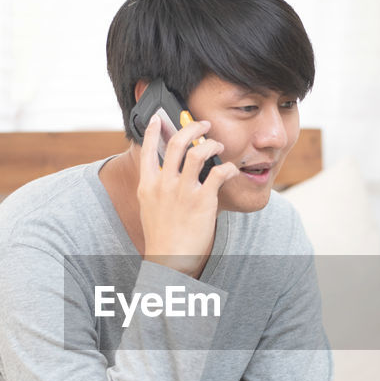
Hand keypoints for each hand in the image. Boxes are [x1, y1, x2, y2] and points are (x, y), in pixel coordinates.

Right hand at [137, 115, 240, 279]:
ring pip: (198, 152)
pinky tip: (231, 170)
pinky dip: (228, 168)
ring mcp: (182, 191)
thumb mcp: (150, 209)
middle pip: (177, 142)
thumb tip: (165, 173)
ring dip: (211, 144)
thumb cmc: (162, 237)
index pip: (148, 149)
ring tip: (218, 146)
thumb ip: (156, 189)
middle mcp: (164, 184)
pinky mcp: (202, 201)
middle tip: (204, 125)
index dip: (155, 130)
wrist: (169, 261)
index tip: (159, 118)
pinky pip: (218, 174)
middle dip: (192, 127)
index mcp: (148, 185)